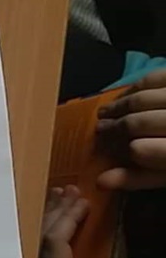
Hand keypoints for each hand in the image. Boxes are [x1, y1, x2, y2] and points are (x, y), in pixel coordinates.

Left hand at [34, 187, 159, 257]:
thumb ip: (112, 247)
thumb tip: (109, 213)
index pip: (53, 243)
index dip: (67, 218)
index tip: (83, 200)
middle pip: (40, 239)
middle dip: (56, 212)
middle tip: (70, 190)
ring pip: (35, 244)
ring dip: (48, 218)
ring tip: (61, 194)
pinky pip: (37, 252)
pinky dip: (46, 233)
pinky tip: (54, 215)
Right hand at [98, 70, 165, 190]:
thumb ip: (140, 179)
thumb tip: (101, 181)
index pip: (140, 151)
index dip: (121, 149)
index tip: (108, 149)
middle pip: (138, 123)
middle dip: (115, 126)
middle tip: (100, 128)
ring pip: (144, 97)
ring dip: (120, 104)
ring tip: (106, 111)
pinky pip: (157, 77)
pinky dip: (138, 84)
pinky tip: (128, 92)